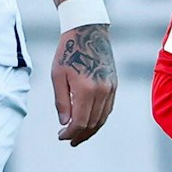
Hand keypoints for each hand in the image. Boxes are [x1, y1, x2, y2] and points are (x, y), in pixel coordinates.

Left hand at [52, 23, 115, 145]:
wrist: (88, 31)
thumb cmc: (68, 52)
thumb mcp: (57, 76)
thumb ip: (61, 102)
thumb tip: (65, 123)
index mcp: (86, 90)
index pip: (80, 122)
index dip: (70, 133)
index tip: (61, 136)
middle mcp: (102, 91)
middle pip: (93, 123)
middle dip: (80, 135)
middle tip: (68, 140)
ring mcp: (111, 88)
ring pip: (102, 118)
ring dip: (91, 130)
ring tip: (79, 135)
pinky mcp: (114, 85)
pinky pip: (108, 109)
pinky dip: (99, 119)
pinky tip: (89, 121)